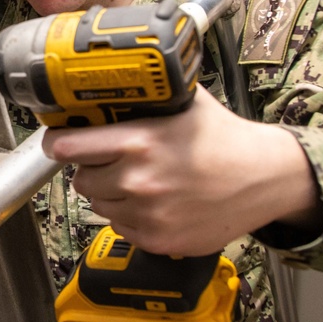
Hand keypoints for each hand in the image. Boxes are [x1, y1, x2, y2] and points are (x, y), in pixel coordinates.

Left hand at [41, 86, 322, 255]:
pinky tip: (154, 200)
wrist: (266, 178)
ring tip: (139, 179)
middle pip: (81, 179)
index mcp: (139, 141)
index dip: (58, 143)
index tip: (57, 141)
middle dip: (91, 168)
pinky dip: (130, 215)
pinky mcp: (158, 240)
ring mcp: (148, 214)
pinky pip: (121, 226)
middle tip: (111, 159)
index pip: (69, 146)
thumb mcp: (183, 103)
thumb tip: (108, 81)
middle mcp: (138, 180)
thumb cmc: (224, 138)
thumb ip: (144, 97)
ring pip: (99, 204)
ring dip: (109, 193)